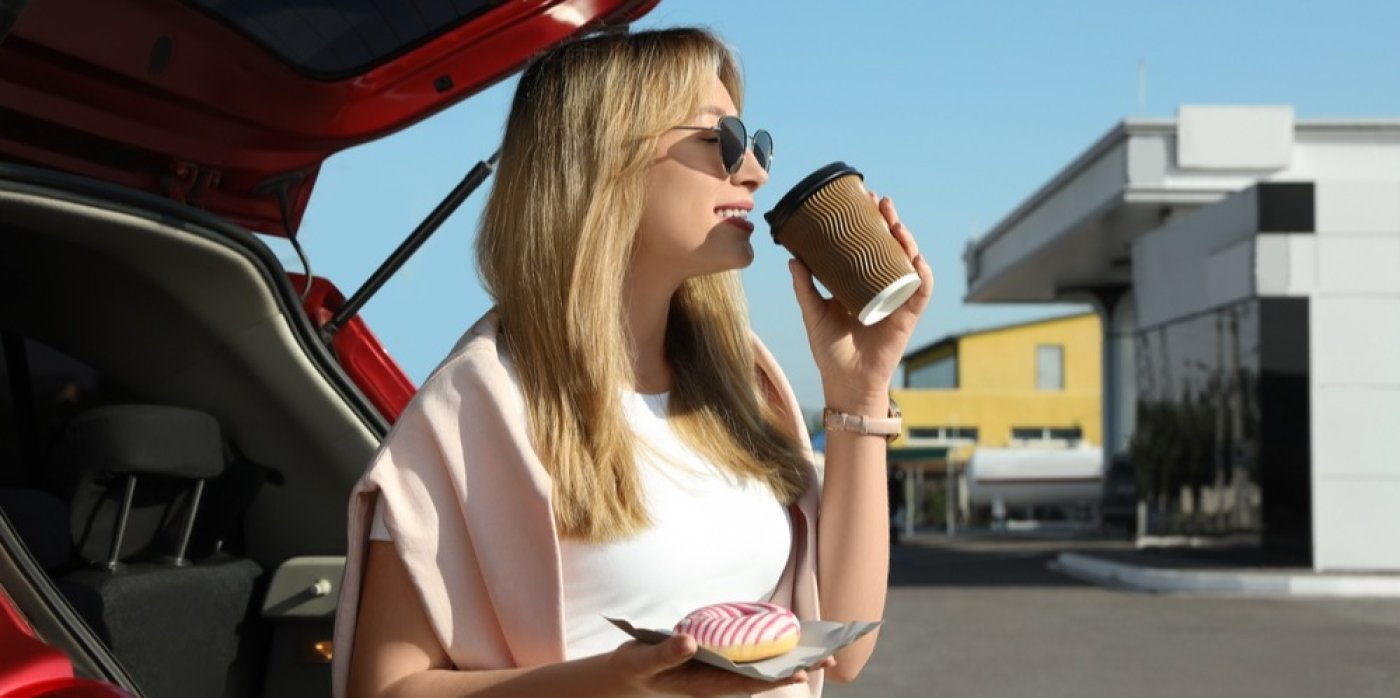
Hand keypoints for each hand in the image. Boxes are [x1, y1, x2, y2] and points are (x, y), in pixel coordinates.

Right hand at [606, 634, 833, 696]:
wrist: (630, 673)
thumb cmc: (636, 669)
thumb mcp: (644, 661)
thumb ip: (666, 653)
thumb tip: (690, 642)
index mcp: (703, 684)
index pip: (745, 683)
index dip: (773, 678)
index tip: (800, 672)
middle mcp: (717, 679)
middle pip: (761, 676)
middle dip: (793, 668)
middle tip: (828, 658)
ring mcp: (718, 670)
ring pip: (759, 667)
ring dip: (788, 659)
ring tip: (821, 651)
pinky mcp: (716, 659)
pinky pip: (748, 656)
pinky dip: (769, 649)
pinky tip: (788, 642)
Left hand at [788, 193, 933, 411]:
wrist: (845, 383)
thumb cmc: (830, 350)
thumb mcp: (813, 314)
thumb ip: (805, 288)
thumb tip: (792, 258)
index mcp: (860, 282)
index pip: (869, 244)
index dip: (870, 222)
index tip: (862, 199)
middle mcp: (882, 286)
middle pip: (892, 247)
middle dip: (890, 222)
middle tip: (880, 203)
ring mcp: (897, 299)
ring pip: (909, 263)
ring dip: (907, 242)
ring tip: (896, 225)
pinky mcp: (908, 316)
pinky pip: (921, 291)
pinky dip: (921, 275)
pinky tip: (916, 260)